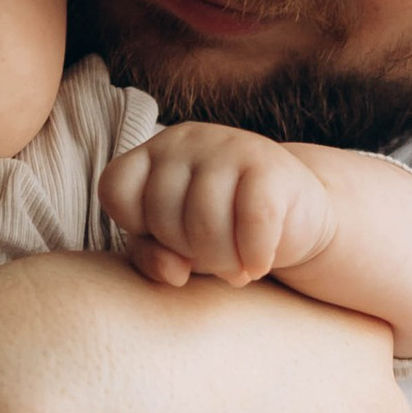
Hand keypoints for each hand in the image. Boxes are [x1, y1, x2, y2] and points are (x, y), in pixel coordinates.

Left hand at [100, 122, 339, 290]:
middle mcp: (186, 140)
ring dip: (223, 261)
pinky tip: (260, 262)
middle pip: (161, 215)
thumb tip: (173, 272)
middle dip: (187, 252)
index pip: (116, 188)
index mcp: (154, 153)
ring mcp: (229, 146)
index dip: (137, 226)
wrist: (296, 215)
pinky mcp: (272, 167)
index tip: (167, 237)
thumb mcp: (174, 245)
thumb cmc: (222, 230)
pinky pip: (253, 221)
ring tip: (236, 266)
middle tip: (213, 256)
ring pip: (205, 222)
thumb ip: (152, 256)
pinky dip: (255, 255)